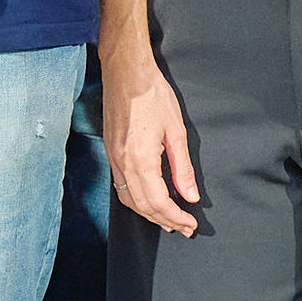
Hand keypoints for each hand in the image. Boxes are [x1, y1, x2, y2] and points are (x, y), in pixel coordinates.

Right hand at [98, 46, 198, 235]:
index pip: (158, 201)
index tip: (190, 223)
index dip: (175, 217)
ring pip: (128, 198)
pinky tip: (148, 200)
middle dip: (164, 220)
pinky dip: (136, 200)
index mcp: (140, 158)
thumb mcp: (176, 131)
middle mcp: (122, 162)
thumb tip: (190, 196)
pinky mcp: (110, 151)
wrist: (125, 72)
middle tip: (184, 228)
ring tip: (168, 220)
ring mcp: (113, 157)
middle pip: (142, 205)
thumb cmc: (152, 96)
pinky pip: (120, 186)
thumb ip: (182, 167)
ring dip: (148, 213)